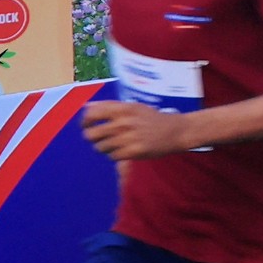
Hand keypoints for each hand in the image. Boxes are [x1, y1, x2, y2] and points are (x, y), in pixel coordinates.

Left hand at [80, 98, 196, 160]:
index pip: (91, 114)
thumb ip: (109, 106)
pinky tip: (124, 151)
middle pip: (91, 134)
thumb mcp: (133, 107)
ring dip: (104, 148)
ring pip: (100, 147)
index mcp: (123, 109)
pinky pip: (113, 156)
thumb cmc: (152, 118)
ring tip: (115, 145)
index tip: (87, 126)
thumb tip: (85, 106)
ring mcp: (129, 137)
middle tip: (101, 139)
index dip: (85, 122)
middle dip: (93, 138)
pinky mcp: (135, 151)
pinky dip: (115, 155)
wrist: (177, 131)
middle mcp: (124, 122)